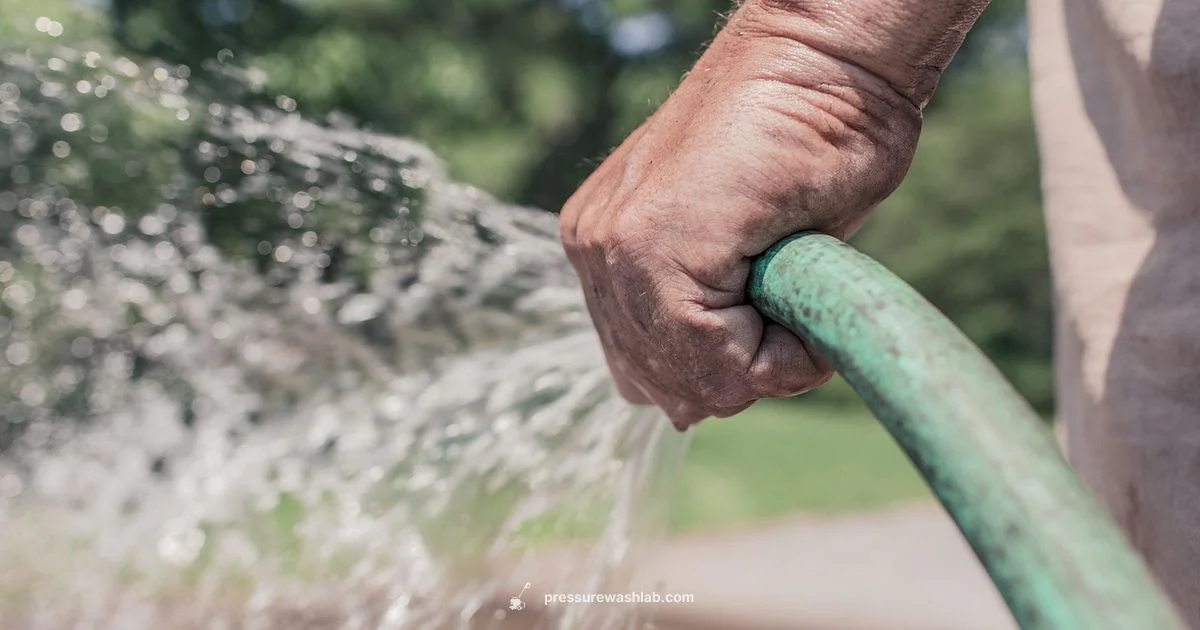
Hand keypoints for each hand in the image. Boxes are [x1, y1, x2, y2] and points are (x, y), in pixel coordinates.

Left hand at [560, 3, 924, 429]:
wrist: (828, 62)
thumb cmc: (809, 143)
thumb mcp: (748, 254)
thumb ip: (706, 316)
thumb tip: (686, 408)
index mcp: (608, 250)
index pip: (650, 372)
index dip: (730, 369)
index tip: (779, 313)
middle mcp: (595, 251)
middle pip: (662, 388)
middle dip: (739, 372)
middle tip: (789, 302)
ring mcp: (612, 247)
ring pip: (689, 382)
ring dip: (762, 361)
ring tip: (794, 288)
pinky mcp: (647, 244)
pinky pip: (716, 360)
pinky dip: (781, 353)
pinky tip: (799, 288)